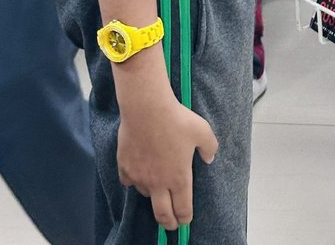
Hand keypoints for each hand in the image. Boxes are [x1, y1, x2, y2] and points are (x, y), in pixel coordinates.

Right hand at [118, 87, 217, 229]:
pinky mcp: (125, 168)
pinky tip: (139, 172)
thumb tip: (209, 158)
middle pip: (162, 215)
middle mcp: (159, 183)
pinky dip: (134, 180)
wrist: (147, 108)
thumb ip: (210, 147)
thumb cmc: (177, 119)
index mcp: (179, 178)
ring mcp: (140, 177)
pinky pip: (129, 181)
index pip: (183, 209)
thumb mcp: (202, 130)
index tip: (185, 221)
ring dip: (152, 195)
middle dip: (168, 223)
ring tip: (157, 187)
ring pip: (146, 195)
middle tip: (171, 224)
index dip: (185, 218)